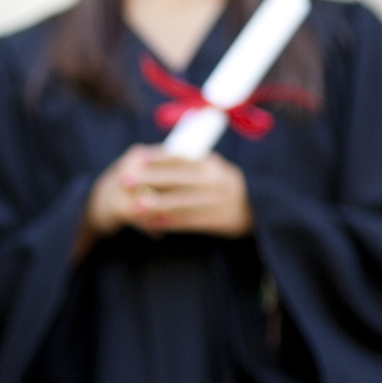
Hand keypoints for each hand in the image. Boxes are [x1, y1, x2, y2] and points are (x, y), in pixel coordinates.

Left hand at [76, 144, 252, 258]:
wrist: (258, 209)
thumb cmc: (221, 187)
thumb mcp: (209, 170)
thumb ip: (185, 164)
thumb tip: (145, 158)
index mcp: (211, 164)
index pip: (180, 158)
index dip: (156, 158)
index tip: (134, 158)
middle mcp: (217, 179)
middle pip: (178, 178)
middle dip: (149, 179)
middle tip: (123, 180)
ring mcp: (220, 200)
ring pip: (183, 201)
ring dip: (157, 205)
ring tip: (135, 207)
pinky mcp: (222, 220)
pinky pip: (193, 221)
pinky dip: (174, 223)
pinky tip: (155, 225)